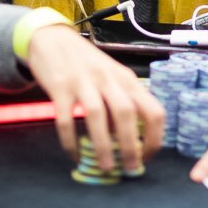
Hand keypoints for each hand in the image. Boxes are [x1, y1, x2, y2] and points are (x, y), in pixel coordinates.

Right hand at [26, 25, 164, 171]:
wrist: (52, 38)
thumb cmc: (87, 63)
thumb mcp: (113, 78)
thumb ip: (122, 103)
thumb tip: (128, 141)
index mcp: (127, 80)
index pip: (153, 110)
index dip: (155, 138)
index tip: (147, 158)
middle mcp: (108, 79)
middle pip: (127, 113)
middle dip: (131, 145)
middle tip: (130, 169)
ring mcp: (83, 81)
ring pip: (97, 116)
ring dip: (103, 146)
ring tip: (106, 168)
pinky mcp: (59, 87)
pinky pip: (66, 119)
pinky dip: (70, 141)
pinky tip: (74, 155)